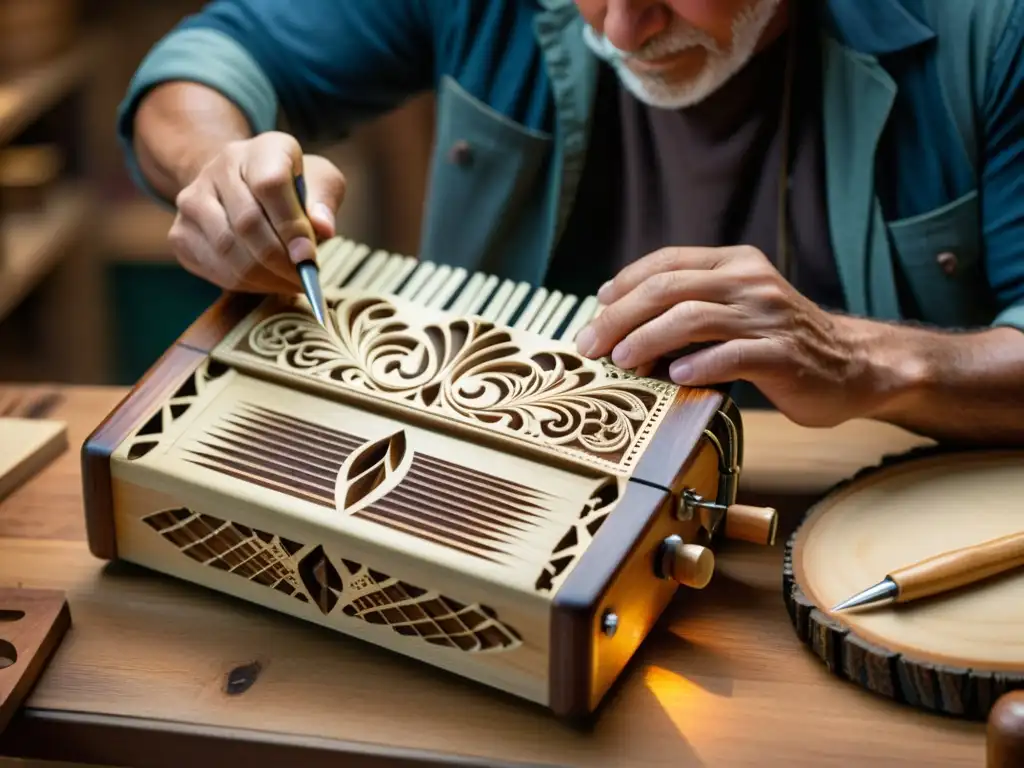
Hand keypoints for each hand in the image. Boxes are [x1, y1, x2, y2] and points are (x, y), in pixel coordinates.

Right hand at [168, 131, 346, 293]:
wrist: (243, 186)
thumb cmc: (292, 187)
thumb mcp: (321, 181)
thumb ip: (324, 201)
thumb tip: (323, 229)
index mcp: (262, 148)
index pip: (271, 184)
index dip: (290, 226)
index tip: (308, 257)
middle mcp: (220, 167)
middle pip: (247, 222)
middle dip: (279, 260)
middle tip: (303, 279)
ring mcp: (192, 199)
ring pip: (227, 249)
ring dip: (263, 276)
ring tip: (288, 283)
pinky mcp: (181, 232)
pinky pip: (213, 267)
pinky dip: (244, 283)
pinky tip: (265, 281)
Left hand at [574, 245, 886, 427]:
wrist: (852, 365)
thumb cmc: (780, 342)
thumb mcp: (736, 309)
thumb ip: (690, 306)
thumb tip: (621, 323)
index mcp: (734, 264)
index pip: (666, 263)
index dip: (624, 284)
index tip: (596, 309)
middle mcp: (749, 282)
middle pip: (670, 289)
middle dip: (621, 316)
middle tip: (591, 344)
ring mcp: (768, 317)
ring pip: (694, 318)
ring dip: (648, 339)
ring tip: (621, 360)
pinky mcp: (783, 354)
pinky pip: (733, 355)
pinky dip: (699, 364)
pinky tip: (674, 377)